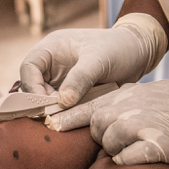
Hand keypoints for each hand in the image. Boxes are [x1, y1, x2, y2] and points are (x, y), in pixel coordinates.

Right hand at [18, 13, 167, 107]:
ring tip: (64, 120)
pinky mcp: (72, 93)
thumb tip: (62, 102)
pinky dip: (64, 114)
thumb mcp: (99, 60)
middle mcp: (52, 64)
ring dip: (53, 111)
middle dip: (41, 102)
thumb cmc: (119, 48)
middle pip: (33, 86)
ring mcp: (61, 79)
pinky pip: (61, 106)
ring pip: (46, 99)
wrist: (139, 54)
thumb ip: (80, 78)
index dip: (32, 86)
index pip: (29, 67)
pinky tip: (72, 120)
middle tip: (54, 117)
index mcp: (52, 48)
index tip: (45, 104)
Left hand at [46, 80, 168, 167]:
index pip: (89, 104)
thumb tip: (107, 112)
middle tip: (121, 144)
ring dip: (118, 152)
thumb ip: (130, 102)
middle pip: (96, 126)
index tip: (49, 124)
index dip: (68, 116)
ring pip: (109, 144)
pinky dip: (131, 162)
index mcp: (131, 94)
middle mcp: (133, 106)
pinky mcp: (158, 145)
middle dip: (102, 139)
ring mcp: (144, 124)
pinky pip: (128, 159)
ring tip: (141, 148)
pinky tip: (143, 159)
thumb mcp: (156, 95)